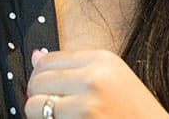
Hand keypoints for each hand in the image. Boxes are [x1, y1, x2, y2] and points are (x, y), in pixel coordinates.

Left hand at [25, 49, 168, 117]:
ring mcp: (86, 105)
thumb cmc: (134, 111)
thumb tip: (35, 57)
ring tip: (57, 118)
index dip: (40, 75)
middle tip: (47, 107)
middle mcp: (93, 78)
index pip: (49, 59)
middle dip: (36, 95)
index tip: (42, 87)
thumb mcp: (111, 77)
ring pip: (34, 105)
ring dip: (39, 115)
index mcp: (101, 59)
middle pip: (38, 80)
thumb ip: (74, 66)